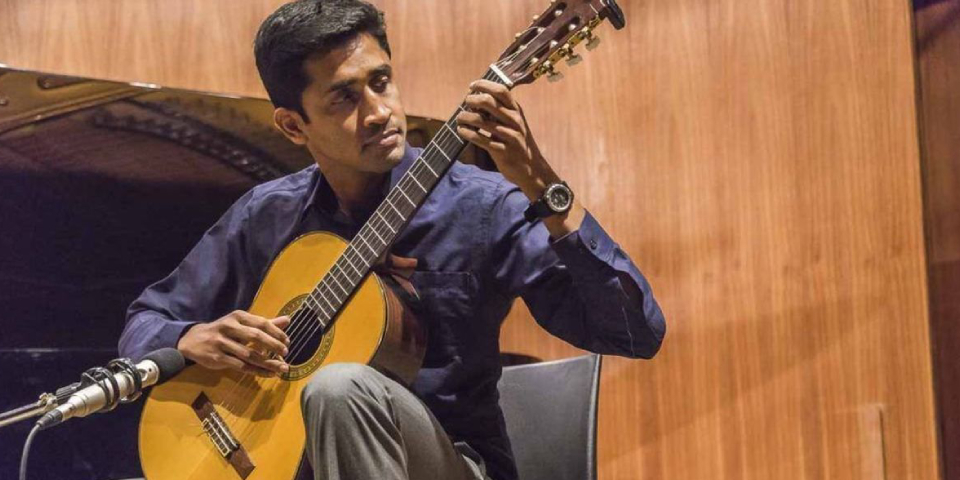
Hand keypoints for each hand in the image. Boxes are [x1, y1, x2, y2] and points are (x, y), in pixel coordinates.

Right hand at [178, 310, 290, 376]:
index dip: (276, 333)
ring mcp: (222, 343)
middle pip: (256, 336)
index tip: (287, 342)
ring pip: (249, 354)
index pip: (261, 323)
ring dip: (268, 362)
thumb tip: (287, 320)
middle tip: (286, 353)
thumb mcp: (241, 323)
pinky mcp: (217, 358)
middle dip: (273, 345)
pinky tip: (269, 374)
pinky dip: (257, 371)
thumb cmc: (223, 331)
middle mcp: (229, 327)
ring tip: (282, 368)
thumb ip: (264, 323)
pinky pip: (241, 366)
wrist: (192, 340)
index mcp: (238, 317)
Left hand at [455, 80, 560, 197]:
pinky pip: (480, 139)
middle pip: (488, 102)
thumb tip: (476, 99)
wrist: (531, 169)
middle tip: (464, 104)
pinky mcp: (502, 151)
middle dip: (472, 100)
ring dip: (465, 117)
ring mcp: (509, 136)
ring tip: (459, 118)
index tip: (472, 86)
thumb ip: (499, 112)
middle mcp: (514, 121)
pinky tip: (461, 131)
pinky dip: (467, 133)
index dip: (484, 85)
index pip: (500, 90)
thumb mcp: (513, 124)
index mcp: (517, 111)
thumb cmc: (517, 143)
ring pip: (481, 121)